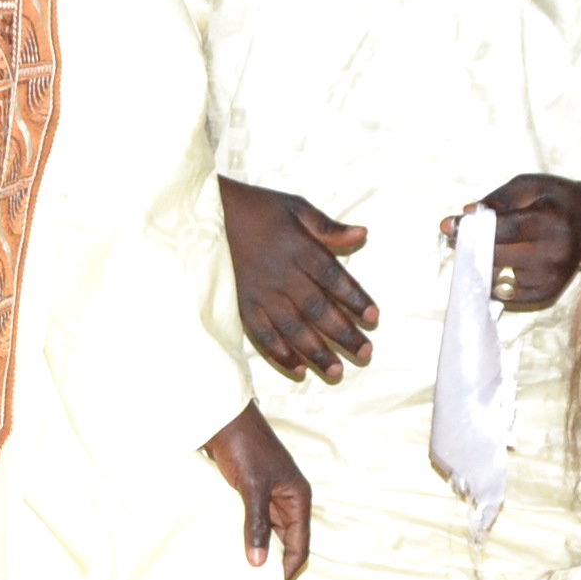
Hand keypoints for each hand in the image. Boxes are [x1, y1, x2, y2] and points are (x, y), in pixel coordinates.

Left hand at [204, 403, 312, 579]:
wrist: (221, 416)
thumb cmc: (243, 446)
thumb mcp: (251, 487)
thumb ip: (255, 524)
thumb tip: (258, 563)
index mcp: (297, 498)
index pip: (299, 546)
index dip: (288, 570)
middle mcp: (286, 500)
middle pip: (285, 543)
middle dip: (272, 565)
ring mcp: (266, 497)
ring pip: (267, 534)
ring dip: (256, 552)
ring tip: (239, 576)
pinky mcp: (247, 493)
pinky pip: (250, 523)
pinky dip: (243, 538)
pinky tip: (228, 551)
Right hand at [224, 178, 375, 378]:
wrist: (207, 214)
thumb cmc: (257, 208)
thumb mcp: (295, 207)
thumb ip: (329, 227)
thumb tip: (363, 235)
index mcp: (299, 249)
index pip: (334, 278)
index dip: (355, 299)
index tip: (373, 318)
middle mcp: (282, 275)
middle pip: (317, 309)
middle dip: (343, 334)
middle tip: (365, 352)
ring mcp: (260, 293)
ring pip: (292, 328)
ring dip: (316, 352)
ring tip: (336, 372)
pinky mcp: (241, 304)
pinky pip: (262, 335)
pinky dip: (280, 354)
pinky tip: (298, 370)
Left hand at [468, 174, 580, 311]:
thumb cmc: (554, 199)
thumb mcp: (529, 186)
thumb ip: (497, 199)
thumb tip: (465, 214)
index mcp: (551, 220)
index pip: (503, 229)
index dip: (472, 228)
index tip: (448, 226)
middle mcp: (554, 252)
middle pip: (496, 255)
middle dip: (472, 246)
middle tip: (459, 236)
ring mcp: (552, 277)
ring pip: (498, 276)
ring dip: (483, 263)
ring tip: (485, 247)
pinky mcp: (548, 294)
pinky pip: (506, 292)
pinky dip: (498, 278)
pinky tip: (505, 263)